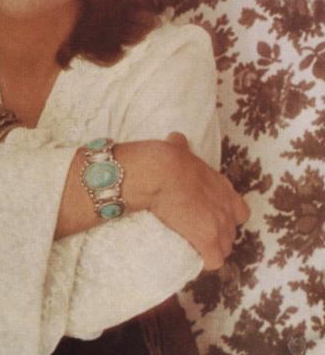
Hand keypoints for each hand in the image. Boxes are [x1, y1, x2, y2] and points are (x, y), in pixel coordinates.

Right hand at [115, 133, 249, 270]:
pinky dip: (203, 261)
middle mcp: (226, 207)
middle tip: (196, 234)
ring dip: (210, 250)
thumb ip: (182, 146)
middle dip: (217, 236)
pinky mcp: (207, 239)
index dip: (224, 217)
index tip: (208, 217)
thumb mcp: (179, 148)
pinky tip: (190, 258)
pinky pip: (214, 261)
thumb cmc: (167, 158)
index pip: (239, 211)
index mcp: (222, 187)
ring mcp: (219, 225)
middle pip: (231, 233)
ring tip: (191, 248)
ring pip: (224, 249)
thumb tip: (176, 139)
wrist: (160, 172)